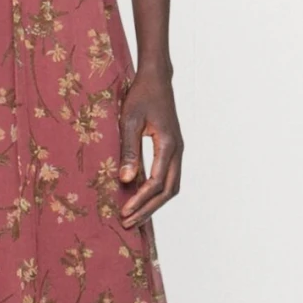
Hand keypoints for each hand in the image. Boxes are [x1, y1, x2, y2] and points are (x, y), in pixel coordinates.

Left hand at [117, 70, 182, 228]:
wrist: (156, 78)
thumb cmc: (141, 96)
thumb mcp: (129, 120)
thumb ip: (129, 150)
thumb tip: (126, 180)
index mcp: (169, 145)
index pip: (156, 182)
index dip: (141, 200)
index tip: (124, 212)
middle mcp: (177, 151)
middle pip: (168, 191)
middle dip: (148, 209)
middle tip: (129, 224)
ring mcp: (177, 151)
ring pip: (171, 186)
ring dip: (154, 203)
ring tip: (134, 217)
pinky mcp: (172, 149)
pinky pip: (168, 176)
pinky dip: (156, 192)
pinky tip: (141, 198)